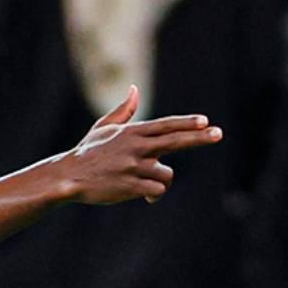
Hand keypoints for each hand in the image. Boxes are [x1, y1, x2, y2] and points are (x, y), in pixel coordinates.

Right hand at [62, 86, 222, 205]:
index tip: (205, 121)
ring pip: (165, 174)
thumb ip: (123, 110)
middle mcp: (136, 147)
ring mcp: (133, 167)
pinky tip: (145, 198)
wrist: (68, 176)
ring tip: (145, 184)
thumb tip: (135, 89)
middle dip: (199, 137)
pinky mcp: (130, 186)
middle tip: (219, 134)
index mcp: (132, 132)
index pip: (165, 125)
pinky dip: (154, 196)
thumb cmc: (86, 152)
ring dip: (160, 181)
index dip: (186, 123)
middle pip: (175, 140)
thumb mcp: (103, 127)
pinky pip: (155, 191)